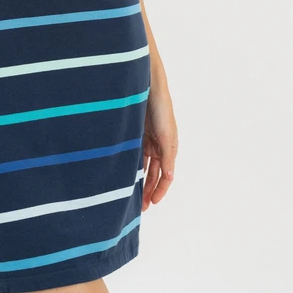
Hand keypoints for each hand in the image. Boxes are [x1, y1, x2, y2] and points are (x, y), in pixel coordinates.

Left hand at [141, 84, 176, 211]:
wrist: (146, 86)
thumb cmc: (160, 108)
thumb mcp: (166, 134)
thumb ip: (167, 157)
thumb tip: (169, 179)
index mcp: (170, 147)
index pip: (166, 175)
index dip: (161, 190)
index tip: (153, 203)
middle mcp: (158, 146)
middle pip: (154, 174)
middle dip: (149, 190)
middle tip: (142, 207)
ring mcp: (145, 141)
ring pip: (142, 167)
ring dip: (139, 181)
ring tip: (131, 197)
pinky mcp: (133, 135)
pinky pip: (132, 155)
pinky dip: (130, 166)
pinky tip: (122, 177)